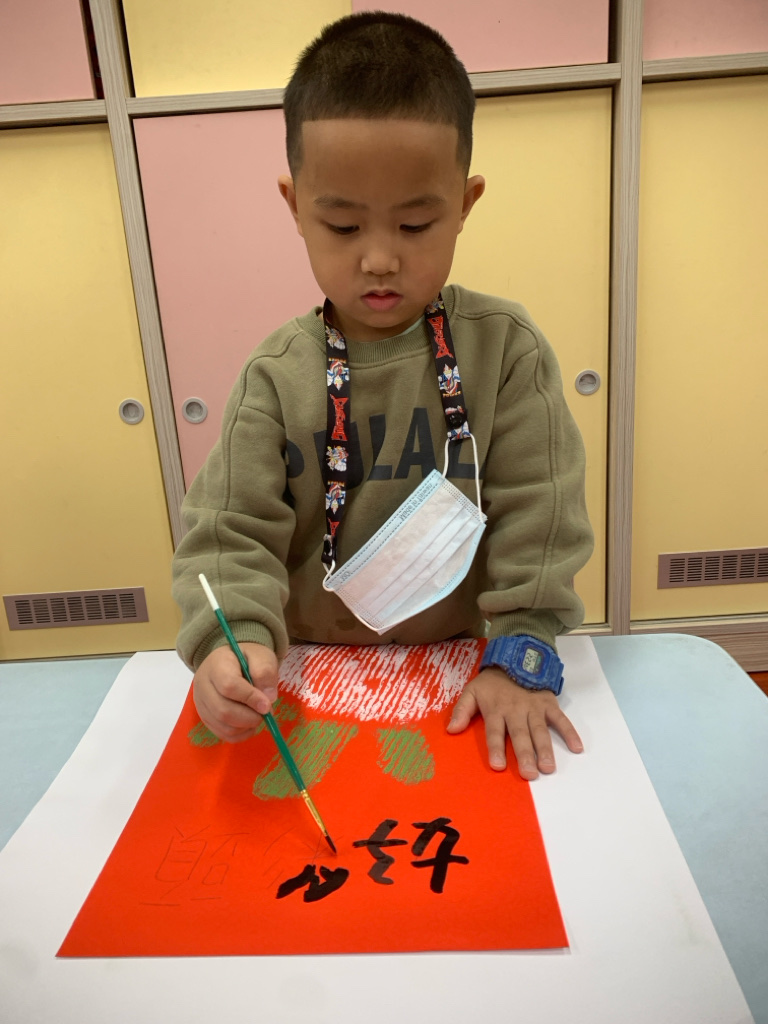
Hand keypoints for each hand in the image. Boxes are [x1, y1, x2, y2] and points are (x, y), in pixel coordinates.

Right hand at [193, 643, 278, 742]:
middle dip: (249, 717)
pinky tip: (249, 724)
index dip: (250, 698)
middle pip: (223, 710)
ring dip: (246, 726)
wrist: (230, 661)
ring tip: (258, 715)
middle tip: (266, 713)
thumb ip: (265, 672)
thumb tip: (269, 699)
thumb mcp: (261, 656)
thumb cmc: (247, 658)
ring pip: (222, 725)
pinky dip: (240, 734)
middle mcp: (203, 685)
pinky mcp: (205, 716)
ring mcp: (201, 703)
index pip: (229, 686)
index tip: (267, 705)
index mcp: (216, 665)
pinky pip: (222, 733)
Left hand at [446, 667, 582, 779]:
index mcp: (496, 710)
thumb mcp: (471, 691)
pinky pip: (561, 719)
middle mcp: (516, 711)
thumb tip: (451, 730)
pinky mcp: (549, 704)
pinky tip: (577, 748)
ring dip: (545, 749)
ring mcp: (534, 708)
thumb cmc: (492, 682)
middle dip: (524, 754)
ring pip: (540, 730)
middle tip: (529, 774)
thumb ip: (462, 711)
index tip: (498, 766)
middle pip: (520, 735)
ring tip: (548, 767)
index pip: (495, 732)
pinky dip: (570, 732)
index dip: (496, 748)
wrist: (515, 658)